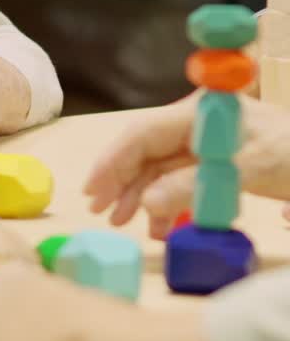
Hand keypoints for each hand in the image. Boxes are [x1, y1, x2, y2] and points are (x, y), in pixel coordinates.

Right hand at [85, 93, 289, 237]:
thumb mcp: (247, 170)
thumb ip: (194, 184)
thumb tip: (147, 203)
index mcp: (198, 114)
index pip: (143, 134)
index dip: (113, 161)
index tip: (93, 190)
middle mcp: (195, 125)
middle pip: (145, 151)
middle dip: (121, 181)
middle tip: (102, 213)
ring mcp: (203, 143)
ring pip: (159, 168)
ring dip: (141, 195)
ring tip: (124, 223)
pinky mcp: (213, 162)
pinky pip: (178, 180)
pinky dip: (166, 202)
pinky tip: (158, 225)